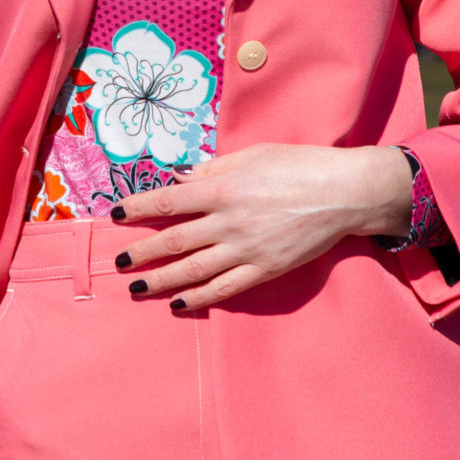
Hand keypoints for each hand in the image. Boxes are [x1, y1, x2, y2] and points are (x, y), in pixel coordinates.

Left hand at [113, 143, 411, 312]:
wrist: (344, 192)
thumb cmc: (299, 165)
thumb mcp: (251, 156)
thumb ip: (211, 172)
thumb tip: (178, 182)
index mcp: (224, 189)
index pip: (168, 201)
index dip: (138, 209)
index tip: (115, 216)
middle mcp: (230, 222)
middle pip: (175, 241)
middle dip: (143, 252)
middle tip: (119, 262)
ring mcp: (247, 249)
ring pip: (194, 270)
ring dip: (161, 280)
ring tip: (137, 288)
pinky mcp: (265, 269)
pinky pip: (225, 288)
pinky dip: (199, 298)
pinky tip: (178, 303)